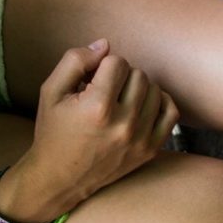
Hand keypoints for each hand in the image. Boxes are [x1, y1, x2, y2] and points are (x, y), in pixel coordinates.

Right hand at [0, 39, 179, 222]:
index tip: (92, 79)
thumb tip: (105, 44)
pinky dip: (160, 102)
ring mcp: (141, 139)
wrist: (62, 177)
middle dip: (121, 76)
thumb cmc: (54, 131)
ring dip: (139, 88)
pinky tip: (143, 104)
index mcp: (97, 107)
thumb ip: (75, 61)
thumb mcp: (51, 92)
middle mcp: (124, 124)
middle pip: (139, 75)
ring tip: (120, 99)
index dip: (103, 65)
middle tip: (105, 90)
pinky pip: (171, 113)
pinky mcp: (151, 149)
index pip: (118, 62)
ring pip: (155, 90)